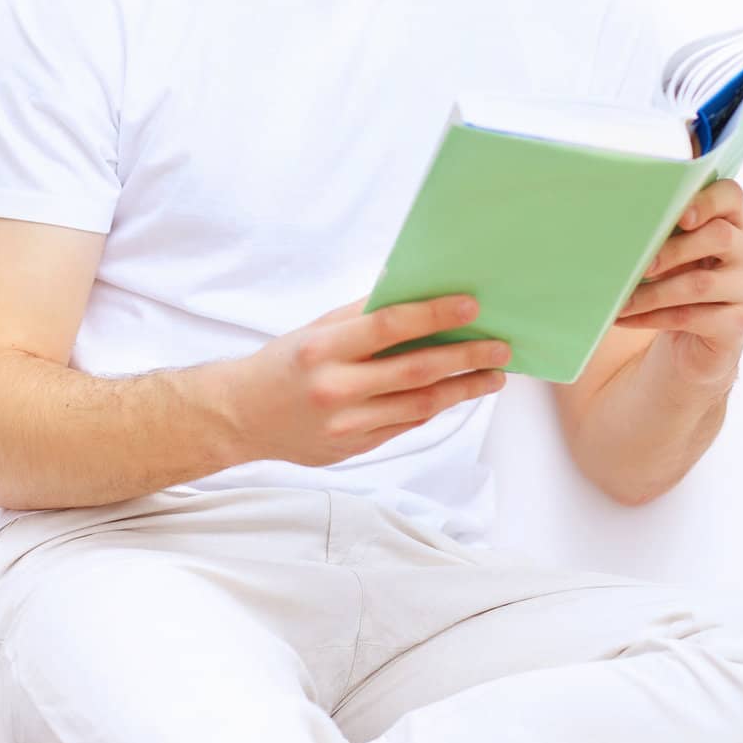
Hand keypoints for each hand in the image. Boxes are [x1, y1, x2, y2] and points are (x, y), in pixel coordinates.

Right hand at [224, 293, 511, 467]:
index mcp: (324, 348)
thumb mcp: (317, 328)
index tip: (472, 306)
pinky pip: (406, 425)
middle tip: (501, 347)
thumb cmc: (285, 361)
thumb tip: (416, 293)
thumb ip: (362, 314)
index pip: (389, 326)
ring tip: (493, 375)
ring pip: (419, 406)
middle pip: (416, 371)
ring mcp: (346, 425)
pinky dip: (436, 408)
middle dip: (465, 357)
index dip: (434, 314)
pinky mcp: (354, 449)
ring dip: (463, 389)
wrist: (242, 416)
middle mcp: (336, 388)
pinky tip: (457, 394)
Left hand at [614, 178, 742, 387]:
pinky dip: (652, 317)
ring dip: (652, 292)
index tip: (680, 215)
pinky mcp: (738, 324)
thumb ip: (663, 231)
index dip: (707, 200)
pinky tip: (626, 317)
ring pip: (700, 284)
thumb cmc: (678, 283)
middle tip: (638, 263)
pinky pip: (691, 317)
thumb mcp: (673, 252)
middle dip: (672, 249)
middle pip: (719, 236)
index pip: (731, 195)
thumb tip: (621, 222)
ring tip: (620, 299)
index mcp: (733, 222)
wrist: (693, 343)